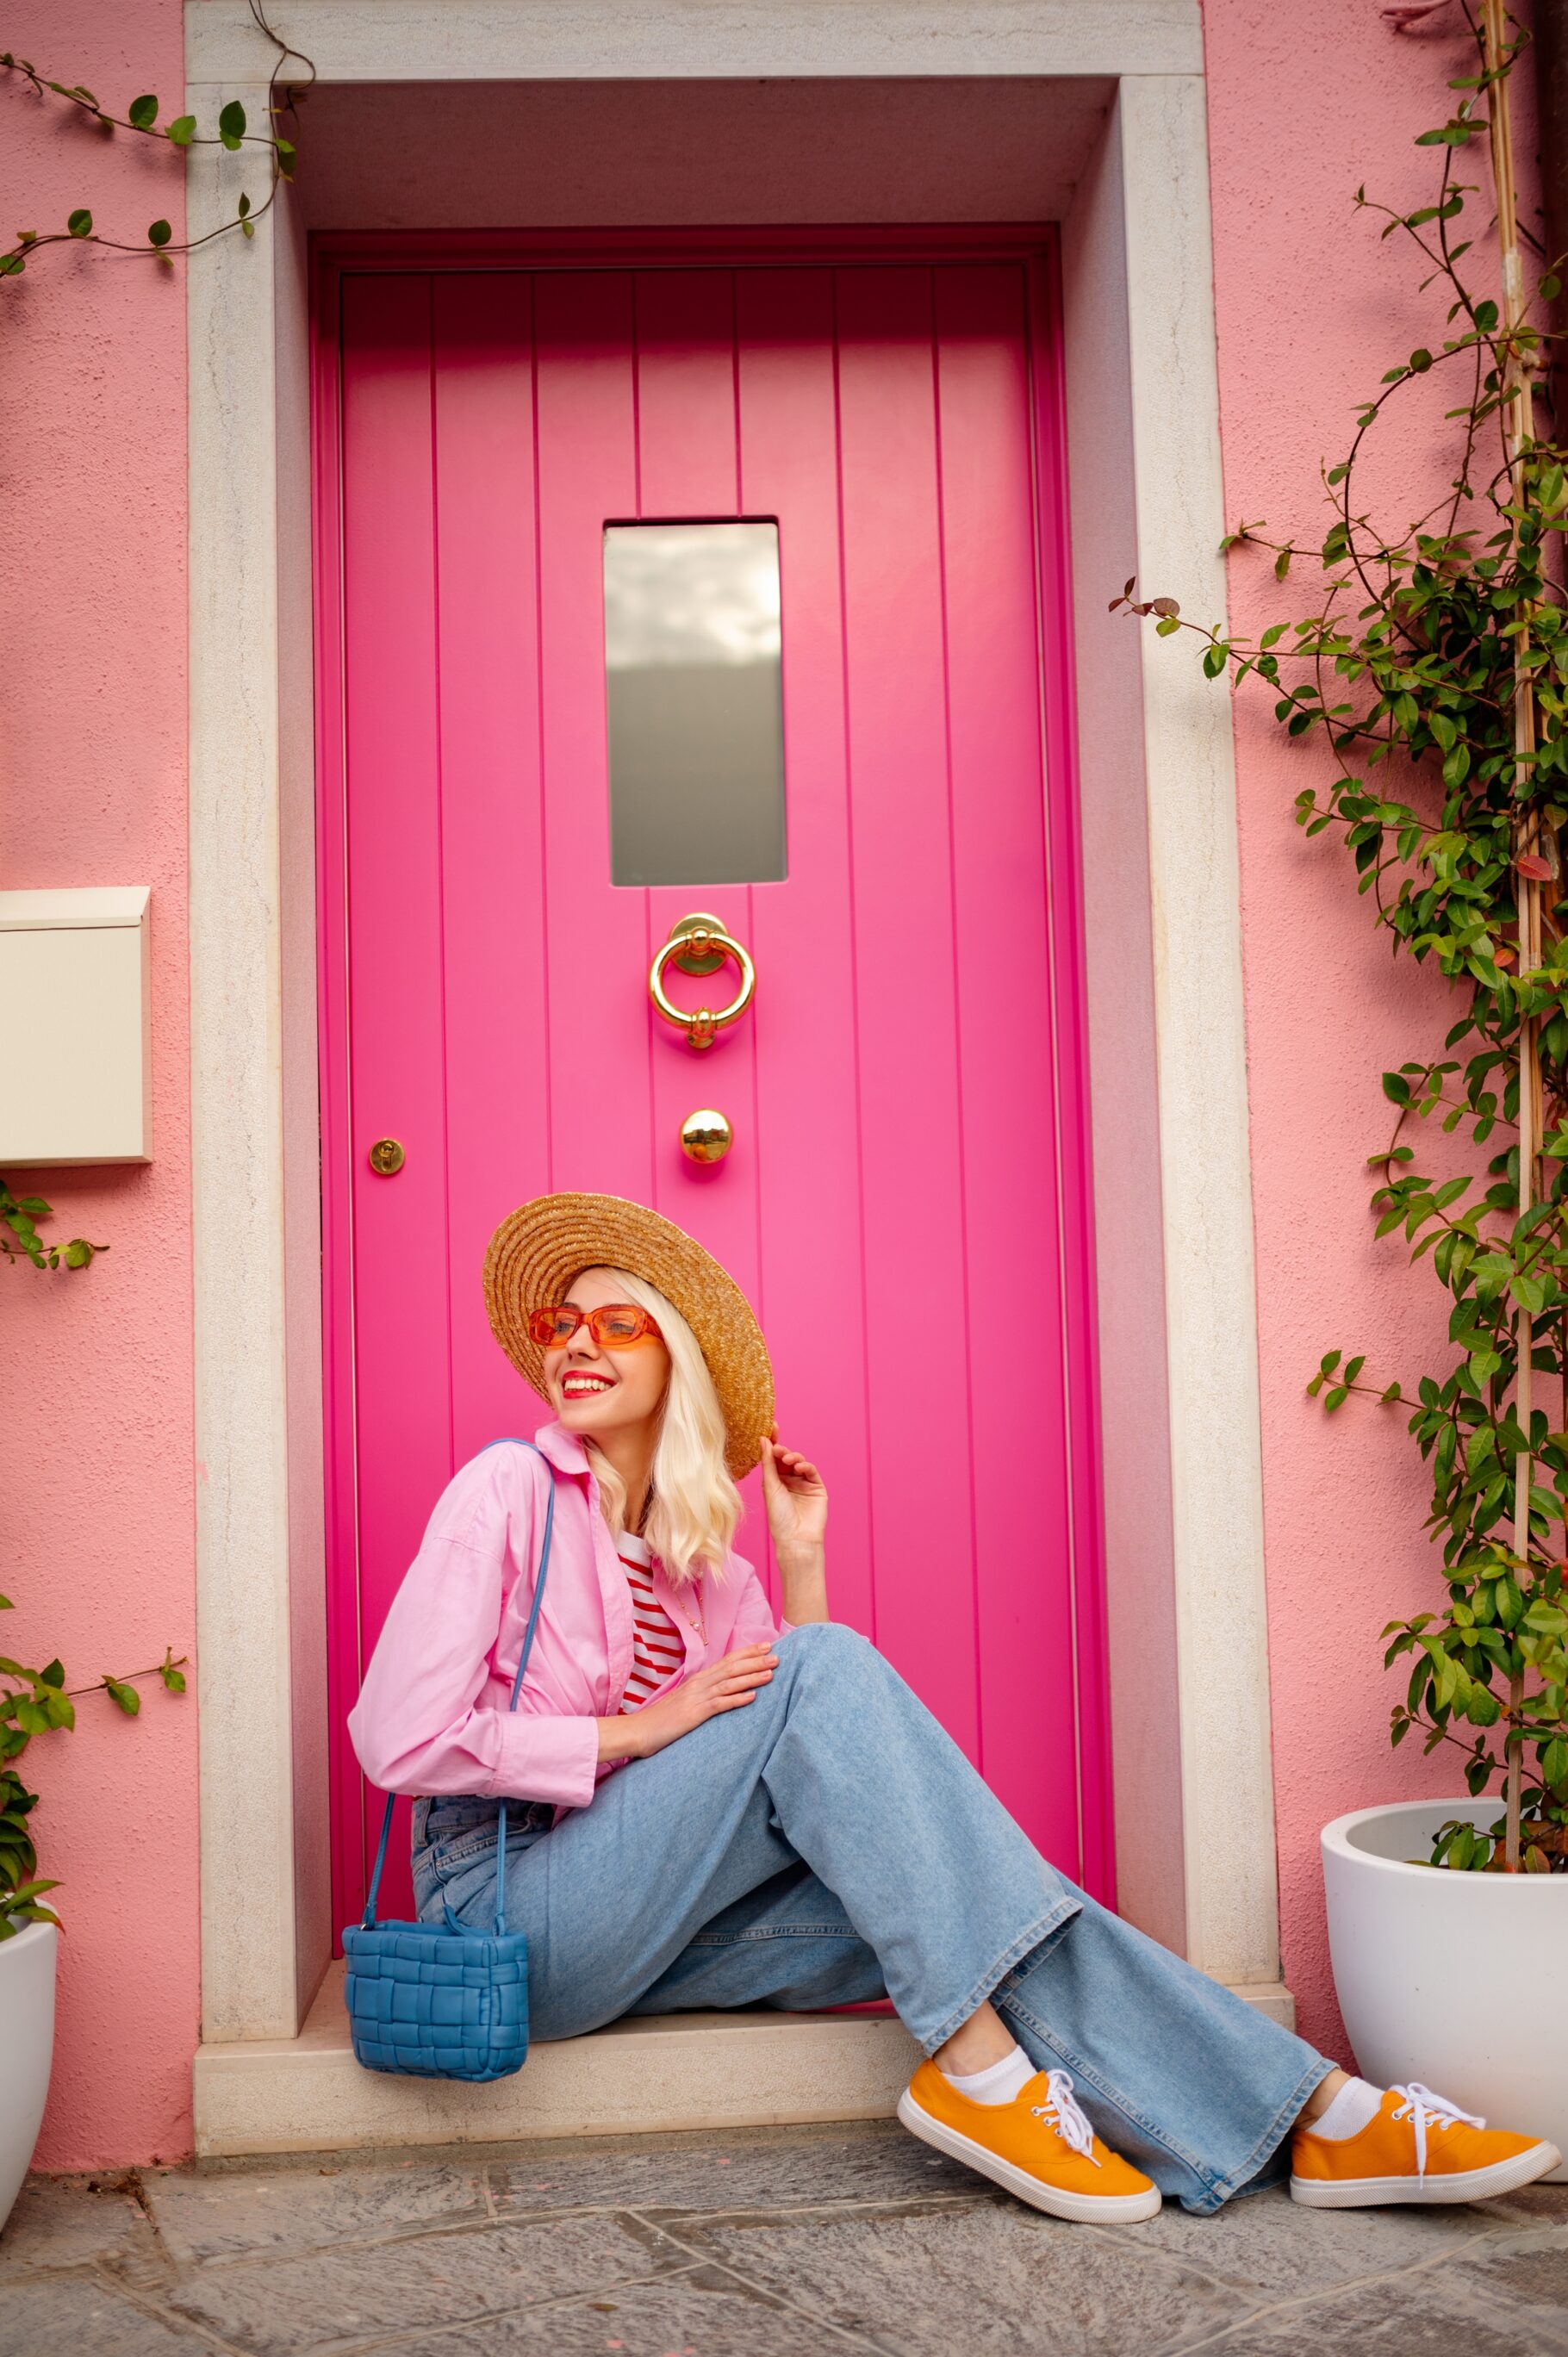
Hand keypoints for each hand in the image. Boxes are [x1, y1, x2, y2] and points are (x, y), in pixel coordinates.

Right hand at [610, 1644, 778, 1760]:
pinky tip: (752, 1697)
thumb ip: (700, 1694)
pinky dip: (737, 1699)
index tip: (766, 1646)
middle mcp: (698, 1684)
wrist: (638, 1730)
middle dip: (755, 1661)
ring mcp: (696, 1698)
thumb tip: (718, 1692)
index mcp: (697, 1680)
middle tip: (777, 1655)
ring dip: (752, 1677)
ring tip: (771, 1673)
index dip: (747, 1653)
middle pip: (731, 1667)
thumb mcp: (683, 1701)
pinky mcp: (694, 1714)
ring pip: (729, 1683)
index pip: (726, 1661)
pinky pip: (719, 1705)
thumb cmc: (661, 1719)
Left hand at [761, 1426, 827, 1564]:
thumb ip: (768, 1463)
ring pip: (799, 1462)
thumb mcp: (770, 1487)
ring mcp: (803, 1484)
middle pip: (785, 1458)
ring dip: (793, 1457)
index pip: (772, 1458)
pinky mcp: (817, 1488)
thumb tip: (764, 1440)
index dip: (772, 1443)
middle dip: (782, 1450)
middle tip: (777, 1446)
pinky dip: (806, 1466)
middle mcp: (788, 1481)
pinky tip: (799, 1467)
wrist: (796, 1539)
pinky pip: (811, 1471)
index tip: (771, 1427)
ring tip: (787, 1460)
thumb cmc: (779, 1518)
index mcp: (774, 1481)